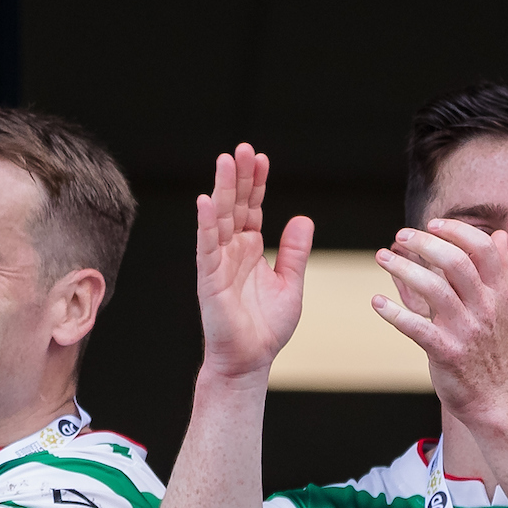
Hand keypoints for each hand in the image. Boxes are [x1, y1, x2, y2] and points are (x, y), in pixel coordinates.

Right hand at [194, 144, 312, 382]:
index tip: (261, 158)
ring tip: (225, 162)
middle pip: (235, 205)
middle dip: (238, 177)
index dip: (256, 183)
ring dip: (221, 189)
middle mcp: (232, 250)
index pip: (252, 208)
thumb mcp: (291, 283)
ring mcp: (218, 261)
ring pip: (219, 218)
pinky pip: (206, 246)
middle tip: (243, 148)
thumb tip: (303, 218)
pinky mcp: (209, 277)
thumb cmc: (267, 327)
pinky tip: (205, 201)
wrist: (250, 359)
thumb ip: (295, 252)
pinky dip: (205, 224)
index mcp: (251, 249)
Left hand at [372, 219, 507, 427]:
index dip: (458, 231)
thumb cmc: (488, 347)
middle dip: (426, 243)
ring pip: (434, 290)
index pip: (484, 251)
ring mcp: (466, 331)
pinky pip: (417, 328)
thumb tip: (495, 233)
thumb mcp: (499, 306)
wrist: (494, 398)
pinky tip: (376, 301)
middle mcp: (485, 309)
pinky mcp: (446, 353)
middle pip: (457, 264)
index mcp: (497, 295)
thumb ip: (491, 270)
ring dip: (403, 269)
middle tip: (401, 235)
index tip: (432, 223)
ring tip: (381, 257)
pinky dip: (394, 313)